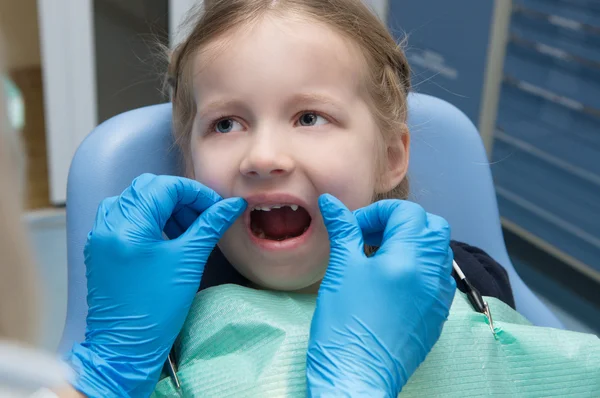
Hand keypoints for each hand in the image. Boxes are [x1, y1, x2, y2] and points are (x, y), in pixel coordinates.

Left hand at [64, 174, 245, 396]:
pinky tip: (165, 238)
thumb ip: (210, 226)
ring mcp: (100, 236)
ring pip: (135, 201)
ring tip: (186, 230)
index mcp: (128, 224)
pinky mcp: (100, 249)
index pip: (165, 187)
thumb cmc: (156, 308)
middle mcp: (108, 223)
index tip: (215, 208)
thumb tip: (232, 205)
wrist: (124, 348)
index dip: (195, 193)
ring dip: (163, 207)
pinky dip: (147, 219)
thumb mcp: (188, 261)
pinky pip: (123, 218)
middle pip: (148, 189)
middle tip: (202, 217)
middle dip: (180, 198)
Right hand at [306, 195, 455, 396]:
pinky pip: (438, 277)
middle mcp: (432, 273)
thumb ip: (343, 230)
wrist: (357, 377)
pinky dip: (419, 266)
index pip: (407, 212)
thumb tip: (331, 202)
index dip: (378, 213)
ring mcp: (438, 296)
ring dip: (412, 242)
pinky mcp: (436, 315)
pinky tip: (393, 281)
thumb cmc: (345, 326)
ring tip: (380, 257)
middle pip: (431, 226)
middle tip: (371, 237)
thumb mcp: (341, 271)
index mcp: (410, 258)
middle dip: (401, 222)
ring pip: (438, 250)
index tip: (355, 229)